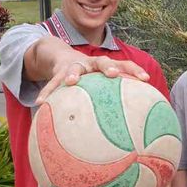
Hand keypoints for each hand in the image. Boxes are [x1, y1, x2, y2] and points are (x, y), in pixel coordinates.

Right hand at [35, 55, 149, 104]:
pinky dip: (47, 92)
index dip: (136, 71)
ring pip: (75, 68)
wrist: (64, 59)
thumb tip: (134, 127)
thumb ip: (115, 101)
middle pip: (102, 61)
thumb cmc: (91, 81)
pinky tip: (40, 103)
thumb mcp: (102, 86)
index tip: (146, 79)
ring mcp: (75, 66)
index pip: (125, 65)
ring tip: (71, 82)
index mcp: (107, 67)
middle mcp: (93, 64)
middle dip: (108, 66)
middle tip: (112, 74)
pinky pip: (52, 83)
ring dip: (73, 73)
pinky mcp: (58, 72)